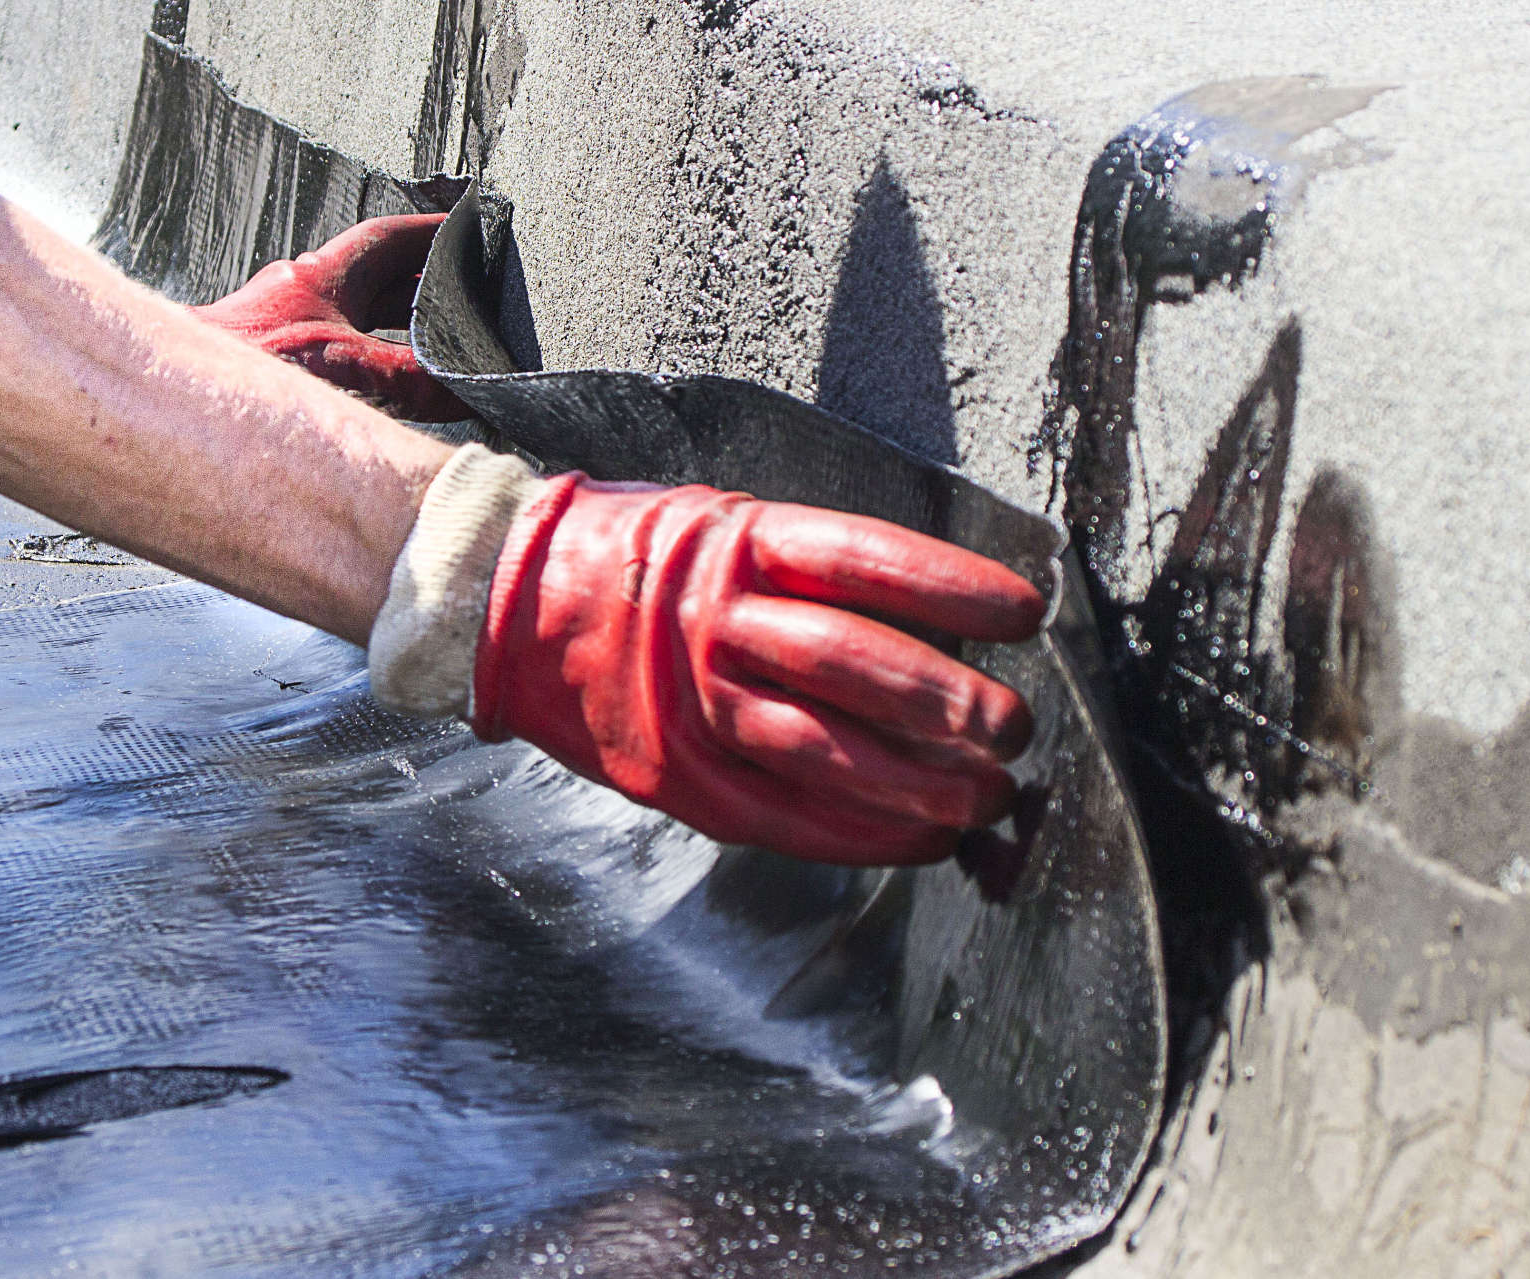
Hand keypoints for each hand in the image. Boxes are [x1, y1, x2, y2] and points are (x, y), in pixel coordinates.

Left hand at [190, 214, 470, 421]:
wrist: (166, 404)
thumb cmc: (235, 376)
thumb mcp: (347, 370)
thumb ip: (412, 380)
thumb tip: (464, 387)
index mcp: (317, 280)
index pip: (385, 239)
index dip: (431, 232)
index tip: (466, 229)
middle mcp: (294, 299)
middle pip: (370, 281)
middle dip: (418, 287)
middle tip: (462, 296)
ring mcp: (276, 334)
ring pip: (349, 320)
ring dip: (389, 331)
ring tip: (429, 350)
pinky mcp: (264, 373)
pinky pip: (331, 358)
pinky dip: (362, 368)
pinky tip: (373, 397)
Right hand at [469, 474, 1046, 865]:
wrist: (505, 604)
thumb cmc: (631, 558)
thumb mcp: (718, 524)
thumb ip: (807, 568)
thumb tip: (930, 623)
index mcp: (735, 543)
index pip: (865, 560)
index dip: (952, 588)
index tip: (1025, 614)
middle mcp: (715, 621)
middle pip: (856, 663)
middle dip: (951, 702)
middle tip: (1015, 729)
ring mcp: (691, 705)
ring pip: (826, 750)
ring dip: (920, 786)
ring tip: (988, 800)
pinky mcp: (676, 775)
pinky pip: (783, 815)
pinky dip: (860, 835)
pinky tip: (918, 842)